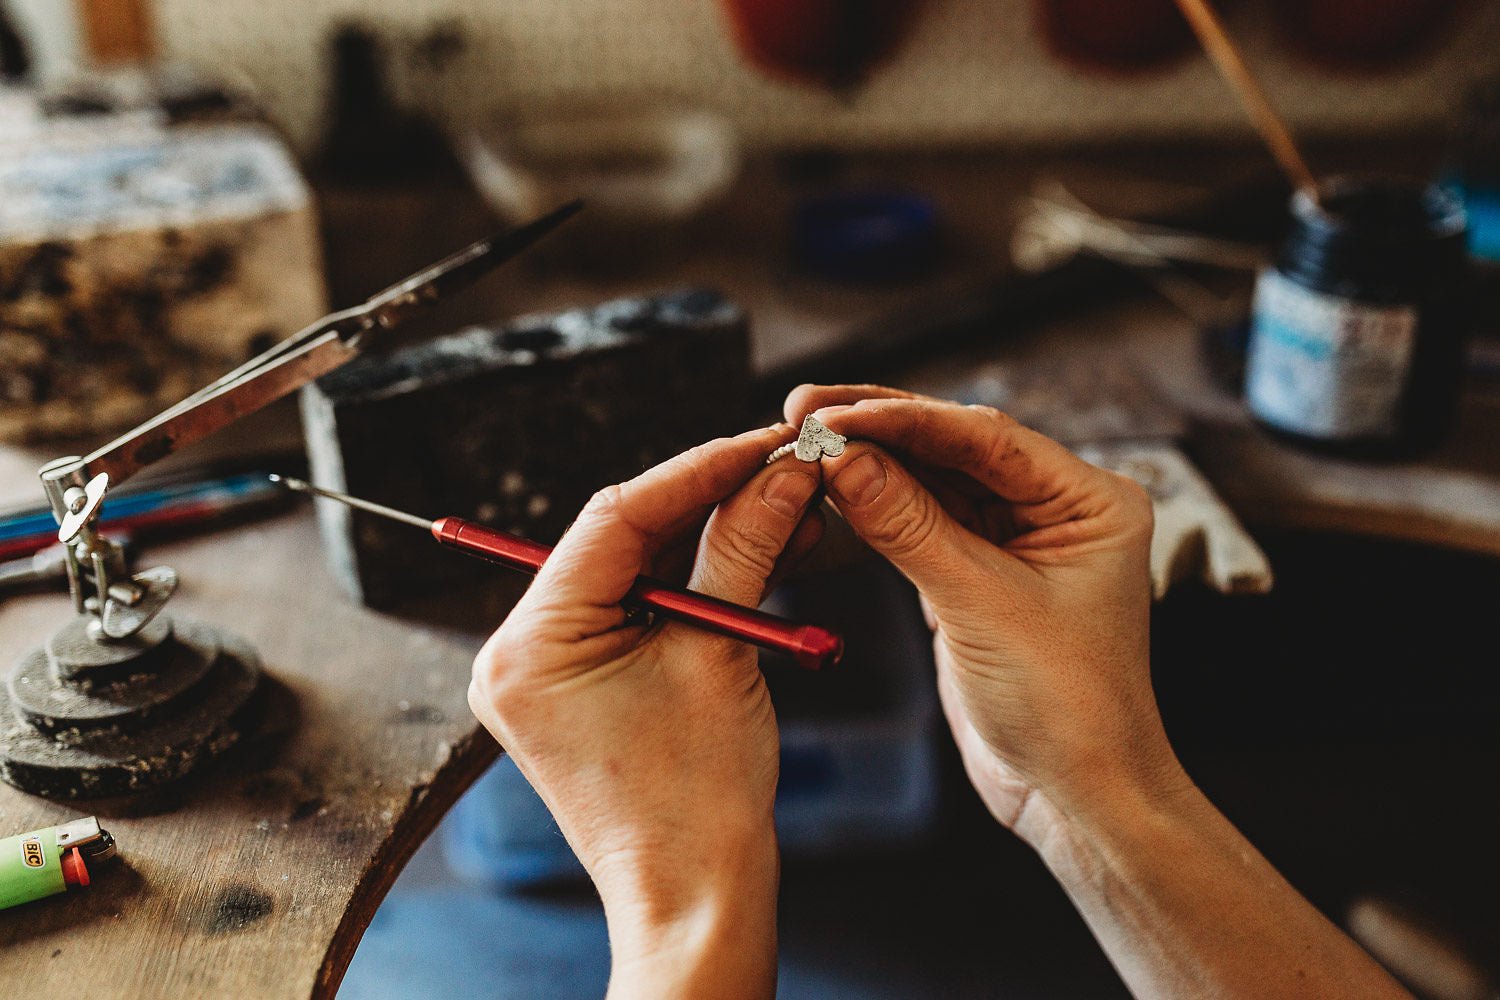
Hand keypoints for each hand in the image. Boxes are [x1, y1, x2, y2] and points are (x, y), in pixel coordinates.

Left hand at [468, 425, 822, 998]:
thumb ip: (741, 550)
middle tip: (777, 468)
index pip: (612, 518)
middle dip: (703, 500)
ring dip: (705, 537)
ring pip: (631, 568)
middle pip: (617, 537)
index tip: (759, 445)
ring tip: (780, 506)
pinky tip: (752, 551)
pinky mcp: (577, 683)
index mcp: (529, 645)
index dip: (694, 470)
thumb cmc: (697, 804)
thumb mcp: (721, 656)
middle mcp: (518, 651)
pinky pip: (635, 607)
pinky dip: (692, 580)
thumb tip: (777, 474)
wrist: (695, 898)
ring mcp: (544, 669)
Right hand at [785, 385, 1187, 840]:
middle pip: (954, 447)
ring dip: (868, 463)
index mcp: (1089, 500)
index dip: (904, 419)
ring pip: (930, 481)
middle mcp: (1056, 508)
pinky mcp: (977, 573)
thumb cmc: (1067, 708)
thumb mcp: (982, 607)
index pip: (986, 437)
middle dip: (879, 428)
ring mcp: (1014, 540)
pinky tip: (828, 488)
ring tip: (802, 440)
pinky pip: (919, 522)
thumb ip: (910, 526)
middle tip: (804, 409)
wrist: (1075, 796)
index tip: (834, 413)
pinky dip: (872, 508)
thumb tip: (842, 459)